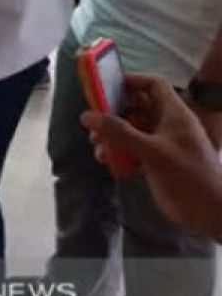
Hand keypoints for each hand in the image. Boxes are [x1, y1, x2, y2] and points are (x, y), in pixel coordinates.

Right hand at [81, 73, 221, 234]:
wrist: (209, 214)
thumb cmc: (187, 177)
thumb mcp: (152, 151)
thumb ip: (119, 132)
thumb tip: (86, 115)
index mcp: (174, 114)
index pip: (153, 85)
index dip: (131, 81)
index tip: (106, 87)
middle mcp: (168, 125)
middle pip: (137, 108)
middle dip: (113, 113)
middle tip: (94, 121)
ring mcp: (162, 144)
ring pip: (132, 130)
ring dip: (112, 136)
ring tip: (96, 145)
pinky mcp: (156, 162)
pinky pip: (132, 150)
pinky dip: (118, 153)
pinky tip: (107, 161)